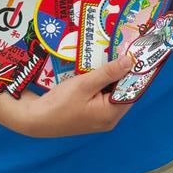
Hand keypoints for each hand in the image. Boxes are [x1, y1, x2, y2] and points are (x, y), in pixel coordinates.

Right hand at [14, 54, 134, 136]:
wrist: (35, 119)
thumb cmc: (59, 103)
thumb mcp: (85, 84)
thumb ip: (109, 73)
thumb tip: (130, 62)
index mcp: (111, 114)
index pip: (132, 92)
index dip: (135, 74)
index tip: (137, 56)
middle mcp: (109, 120)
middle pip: (123, 93)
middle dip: (124, 74)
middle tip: (124, 52)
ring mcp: (100, 119)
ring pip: (113, 95)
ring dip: (113, 79)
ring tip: (113, 59)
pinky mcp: (91, 116)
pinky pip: (103, 99)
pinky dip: (103, 86)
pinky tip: (99, 72)